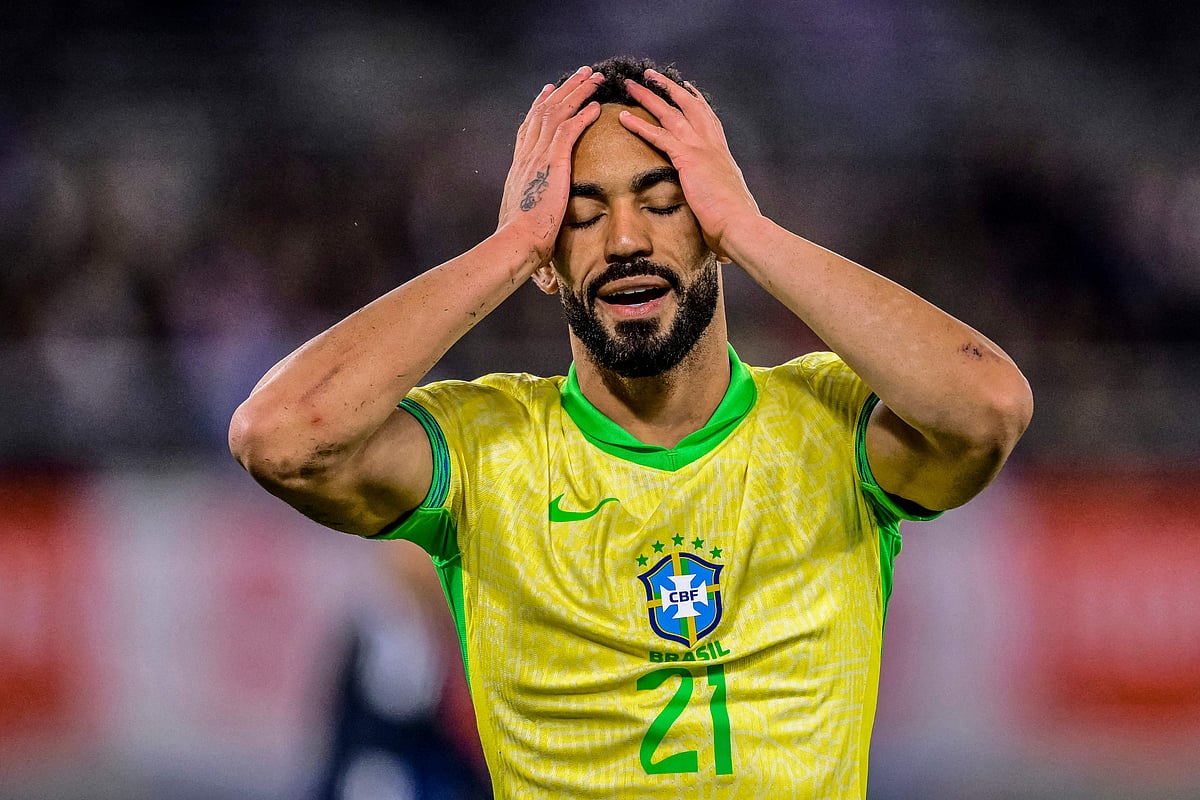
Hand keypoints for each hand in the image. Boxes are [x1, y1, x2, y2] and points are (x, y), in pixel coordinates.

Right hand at [497, 66, 603, 265]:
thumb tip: (541, 234)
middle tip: (579, 74)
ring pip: (557, 113)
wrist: (516, 243)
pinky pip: (568, 130)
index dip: (540, 107)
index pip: (530, 128)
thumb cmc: (521, 243)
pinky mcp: (552, 162)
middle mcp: (526, 156)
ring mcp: (538, 157)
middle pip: (544, 112)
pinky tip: (596, 105)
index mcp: (520, 167)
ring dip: (576, 93)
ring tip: (593, 78)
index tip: (549, 92)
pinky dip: (582, 114)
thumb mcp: (527, 222)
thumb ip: (536, 219)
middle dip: (563, 90)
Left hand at [619, 71, 759, 260]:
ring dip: (649, 96)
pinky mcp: (688, 158)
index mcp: (722, 153)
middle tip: (651, 75)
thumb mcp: (728, 202)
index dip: (696, 101)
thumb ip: (718, 199)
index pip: (708, 119)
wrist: (739, 224)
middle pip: (688, 105)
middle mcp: (712, 144)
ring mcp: (701, 147)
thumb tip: (717, 214)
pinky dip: (639, 125)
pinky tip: (623, 117)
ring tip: (631, 84)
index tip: (687, 88)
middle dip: (669, 87)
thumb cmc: (735, 221)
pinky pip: (658, 135)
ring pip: (671, 112)